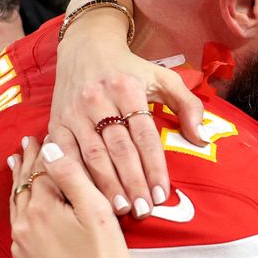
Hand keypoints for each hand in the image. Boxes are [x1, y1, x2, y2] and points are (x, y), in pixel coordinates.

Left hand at [9, 137, 136, 257]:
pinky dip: (21, 211)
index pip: (42, 170)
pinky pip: (20, 230)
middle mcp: (24, 226)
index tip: (42, 133)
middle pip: (24, 187)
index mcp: (41, 208)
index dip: (44, 150)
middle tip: (27, 143)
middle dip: (27, 163)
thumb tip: (50, 147)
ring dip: (20, 186)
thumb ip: (72, 177)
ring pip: (17, 208)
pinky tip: (24, 211)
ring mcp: (22, 250)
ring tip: (16, 167)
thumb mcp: (97, 213)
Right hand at [48, 0, 204, 217]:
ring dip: (106, 186)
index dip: (153, 166)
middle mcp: (98, 99)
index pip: (144, 134)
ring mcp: (74, 111)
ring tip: (120, 210)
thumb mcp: (163, 77)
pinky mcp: (56, 121)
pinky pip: (65, 154)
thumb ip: (187, 105)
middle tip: (143, 211)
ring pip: (91, 154)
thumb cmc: (129, 68)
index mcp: (127, 88)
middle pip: (118, 148)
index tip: (162, 194)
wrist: (85, 47)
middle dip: (132, 182)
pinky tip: (87, 196)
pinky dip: (76, 177)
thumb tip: (201, 138)